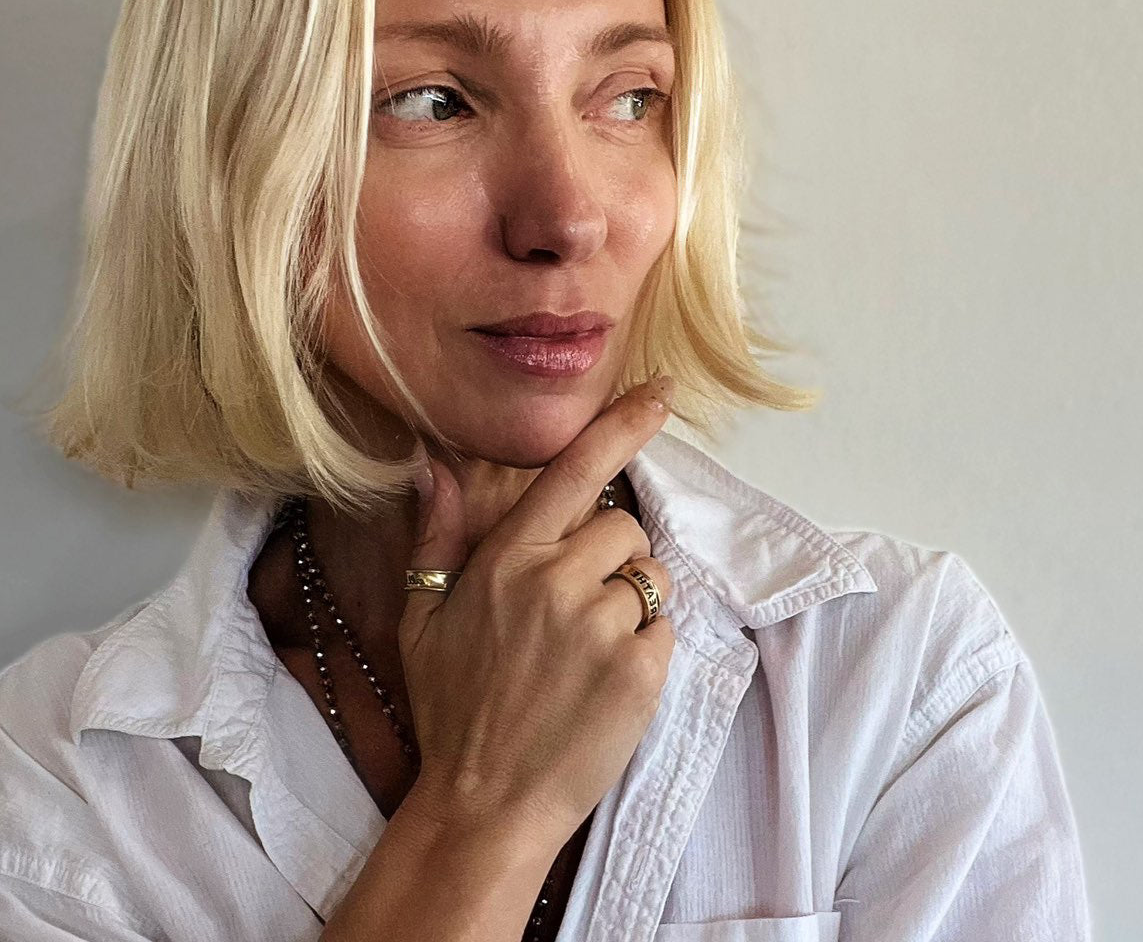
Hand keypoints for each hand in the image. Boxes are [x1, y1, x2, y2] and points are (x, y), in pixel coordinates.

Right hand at [395, 376, 676, 848]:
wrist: (483, 805)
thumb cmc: (453, 708)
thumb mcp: (423, 618)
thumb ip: (437, 535)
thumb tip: (432, 464)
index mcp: (507, 560)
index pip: (575, 472)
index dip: (623, 426)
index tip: (662, 392)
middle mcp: (556, 582)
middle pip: (626, 527)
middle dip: (614, 556)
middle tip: (580, 606)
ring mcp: (600, 628)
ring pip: (652, 579)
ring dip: (632, 603)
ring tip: (590, 651)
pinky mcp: (639, 673)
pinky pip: (665, 630)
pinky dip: (646, 650)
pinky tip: (606, 684)